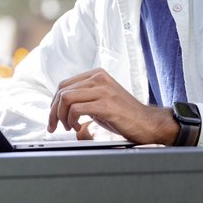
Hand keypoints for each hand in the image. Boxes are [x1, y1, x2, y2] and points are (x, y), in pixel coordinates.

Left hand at [48, 68, 178, 144]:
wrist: (149, 124)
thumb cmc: (124, 115)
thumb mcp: (101, 99)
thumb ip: (83, 96)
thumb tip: (59, 104)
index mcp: (96, 75)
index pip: (64, 85)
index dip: (54, 103)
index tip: (53, 117)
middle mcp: (98, 78)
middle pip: (62, 92)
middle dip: (53, 111)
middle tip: (55, 126)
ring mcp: (103, 90)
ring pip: (66, 98)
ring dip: (61, 116)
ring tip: (69, 127)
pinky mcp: (106, 104)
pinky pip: (76, 109)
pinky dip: (71, 120)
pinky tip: (78, 127)